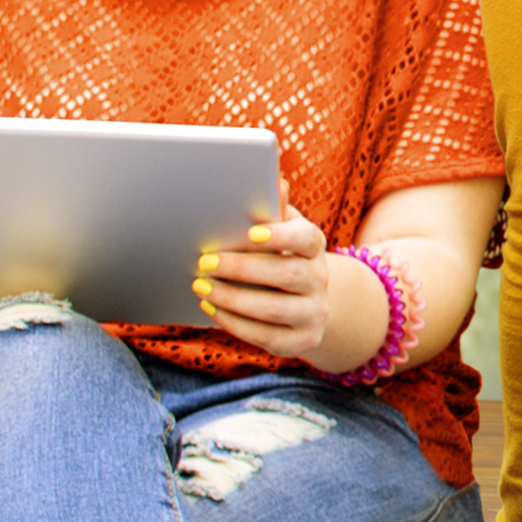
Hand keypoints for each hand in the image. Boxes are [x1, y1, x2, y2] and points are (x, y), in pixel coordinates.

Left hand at [198, 212, 369, 373]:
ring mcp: (314, 313)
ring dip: (232, 298)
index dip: (281, 236)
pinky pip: (266, 336)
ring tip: (201, 286)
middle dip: (240, 268)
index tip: (251, 232)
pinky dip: (234, 323)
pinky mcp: (301, 341)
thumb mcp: (281, 232)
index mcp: (314, 248)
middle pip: (285, 273)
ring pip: (273, 309)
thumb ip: (274, 210)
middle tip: (204, 261)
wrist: (307, 303)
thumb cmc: (281, 257)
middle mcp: (320, 280)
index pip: (307, 238)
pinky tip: (211, 308)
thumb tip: (275, 180)